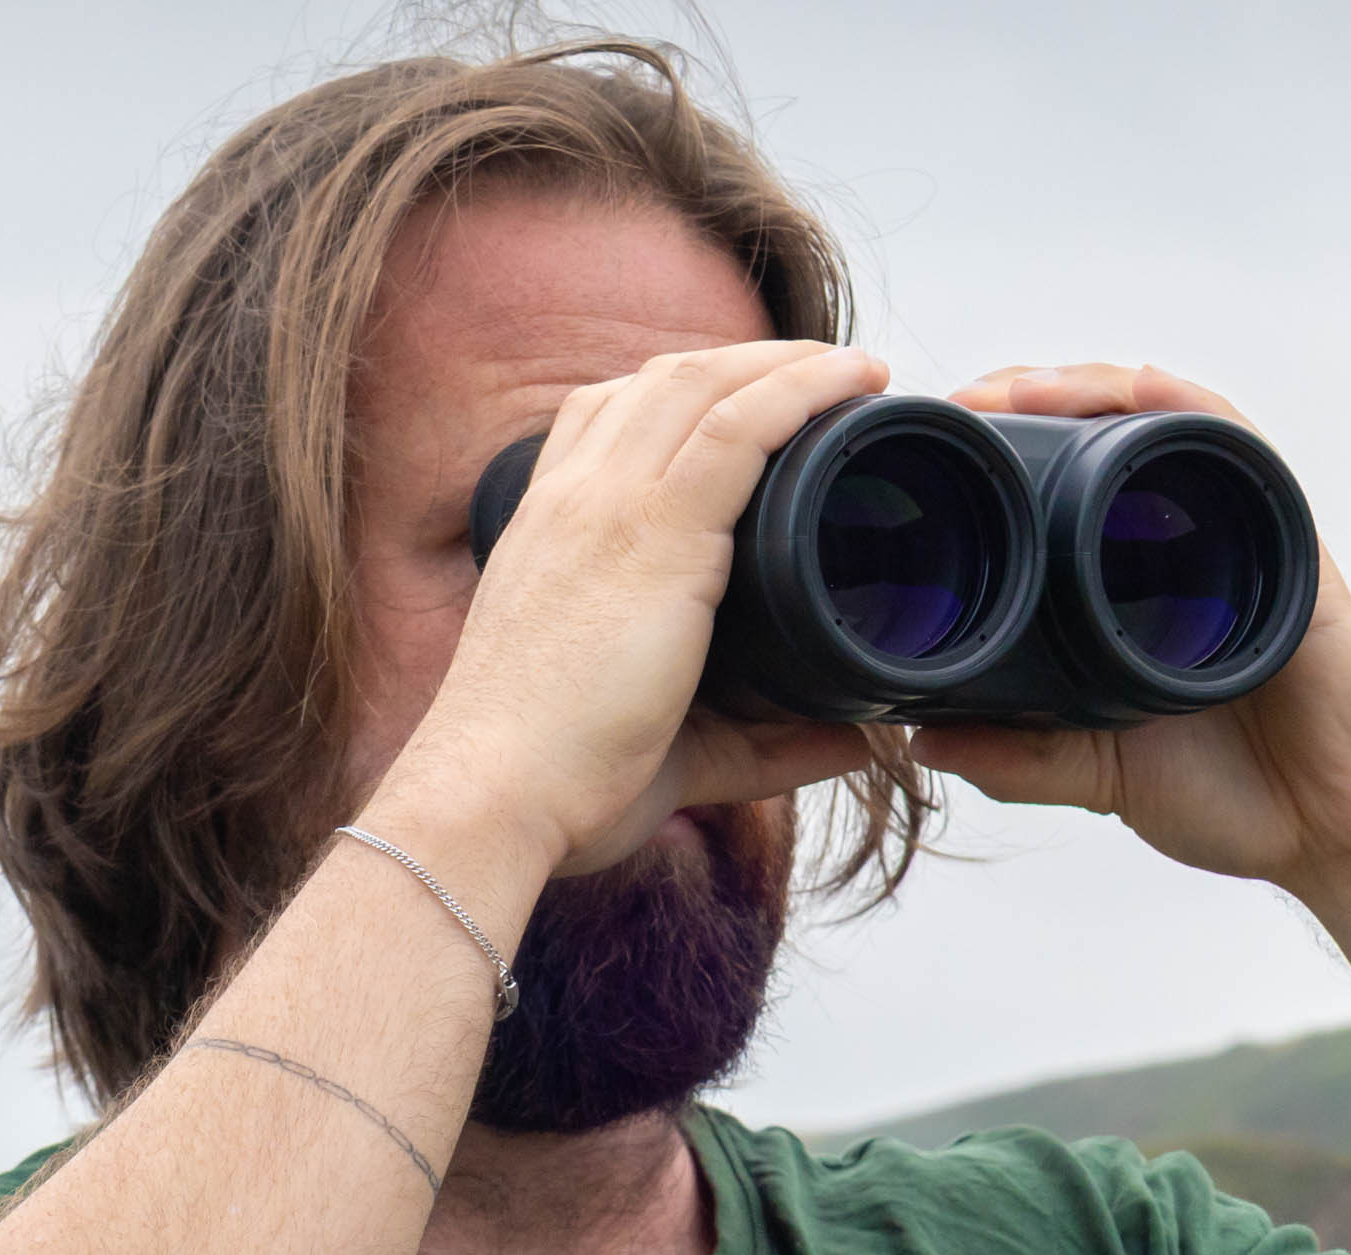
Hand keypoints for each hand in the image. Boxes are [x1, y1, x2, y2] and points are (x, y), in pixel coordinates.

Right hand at [387, 340, 889, 876]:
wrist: (493, 796)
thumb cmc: (560, 781)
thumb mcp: (671, 741)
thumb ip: (764, 740)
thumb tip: (856, 741)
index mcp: (550, 529)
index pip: (607, 414)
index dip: (686, 390)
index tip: (752, 399)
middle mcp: (572, 498)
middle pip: (665, 380)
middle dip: (750, 361)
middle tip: (827, 374)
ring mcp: (608, 505)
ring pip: (706, 384)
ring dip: (788, 362)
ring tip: (857, 369)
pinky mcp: (655, 534)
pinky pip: (739, 428)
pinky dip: (802, 391)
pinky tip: (854, 380)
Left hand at [915, 364, 1350, 907]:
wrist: (1340, 837)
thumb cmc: (1238, 798)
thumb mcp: (1099, 776)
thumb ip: (1019, 759)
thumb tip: (920, 739)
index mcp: (1134, 586)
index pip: (1062, 489)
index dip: (998, 458)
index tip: (929, 456)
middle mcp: (1186, 544)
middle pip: (1101, 435)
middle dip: (1024, 404)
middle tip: (953, 408)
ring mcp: (1240, 535)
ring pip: (1159, 424)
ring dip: (1083, 391)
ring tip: (1012, 392)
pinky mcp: (1290, 545)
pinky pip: (1239, 450)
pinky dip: (1186, 411)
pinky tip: (1137, 388)